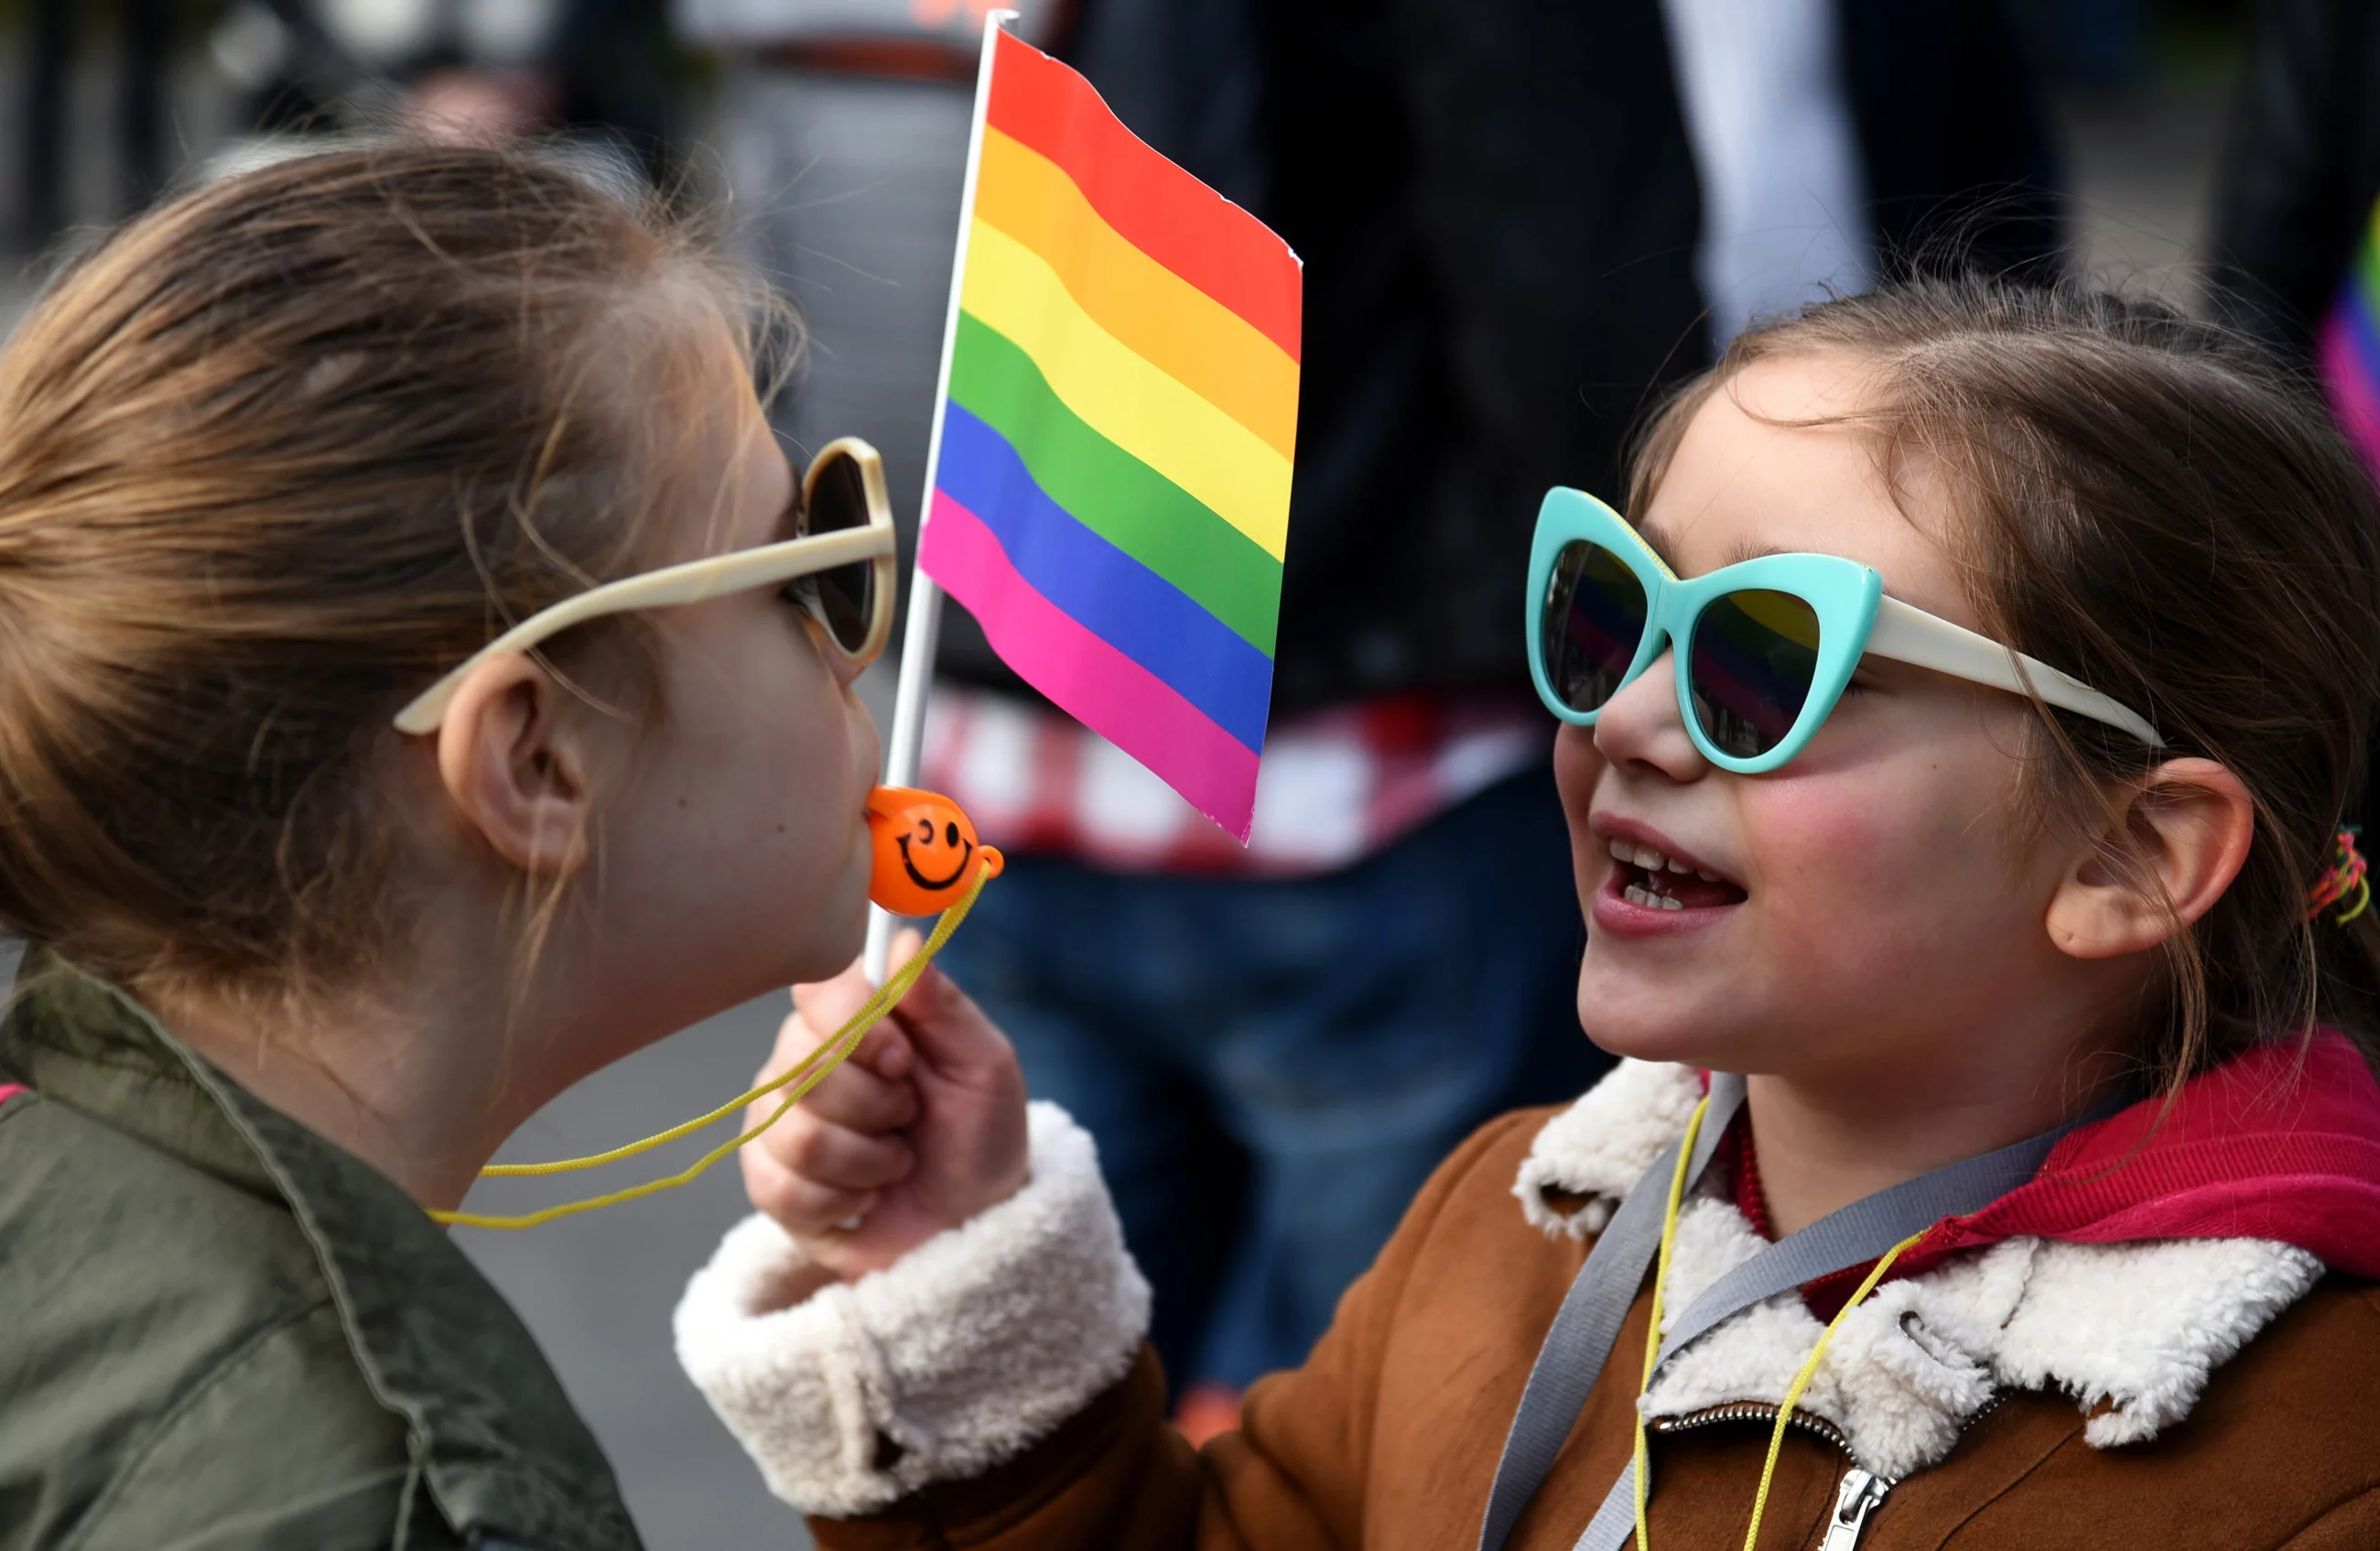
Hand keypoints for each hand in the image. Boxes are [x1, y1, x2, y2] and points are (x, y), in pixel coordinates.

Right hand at [739, 930, 1029, 1282]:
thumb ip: (944, 1005)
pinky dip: (842, 1201)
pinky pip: (779, 1186)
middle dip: (875, 1105)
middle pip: (802, 1065)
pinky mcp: (767, 1180)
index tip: (902, 1059)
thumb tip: (906, 939)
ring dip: (867, 1160)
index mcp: (860, 1019)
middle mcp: (808, 1058)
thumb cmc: (980, 1139)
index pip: (817, 989)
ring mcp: (779, 1119)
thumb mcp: (985, 1067)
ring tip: (896, 1163)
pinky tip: (866, 1199)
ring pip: (794, 1132)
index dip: (854, 1024)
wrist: (972, 1228)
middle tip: (909, 1118)